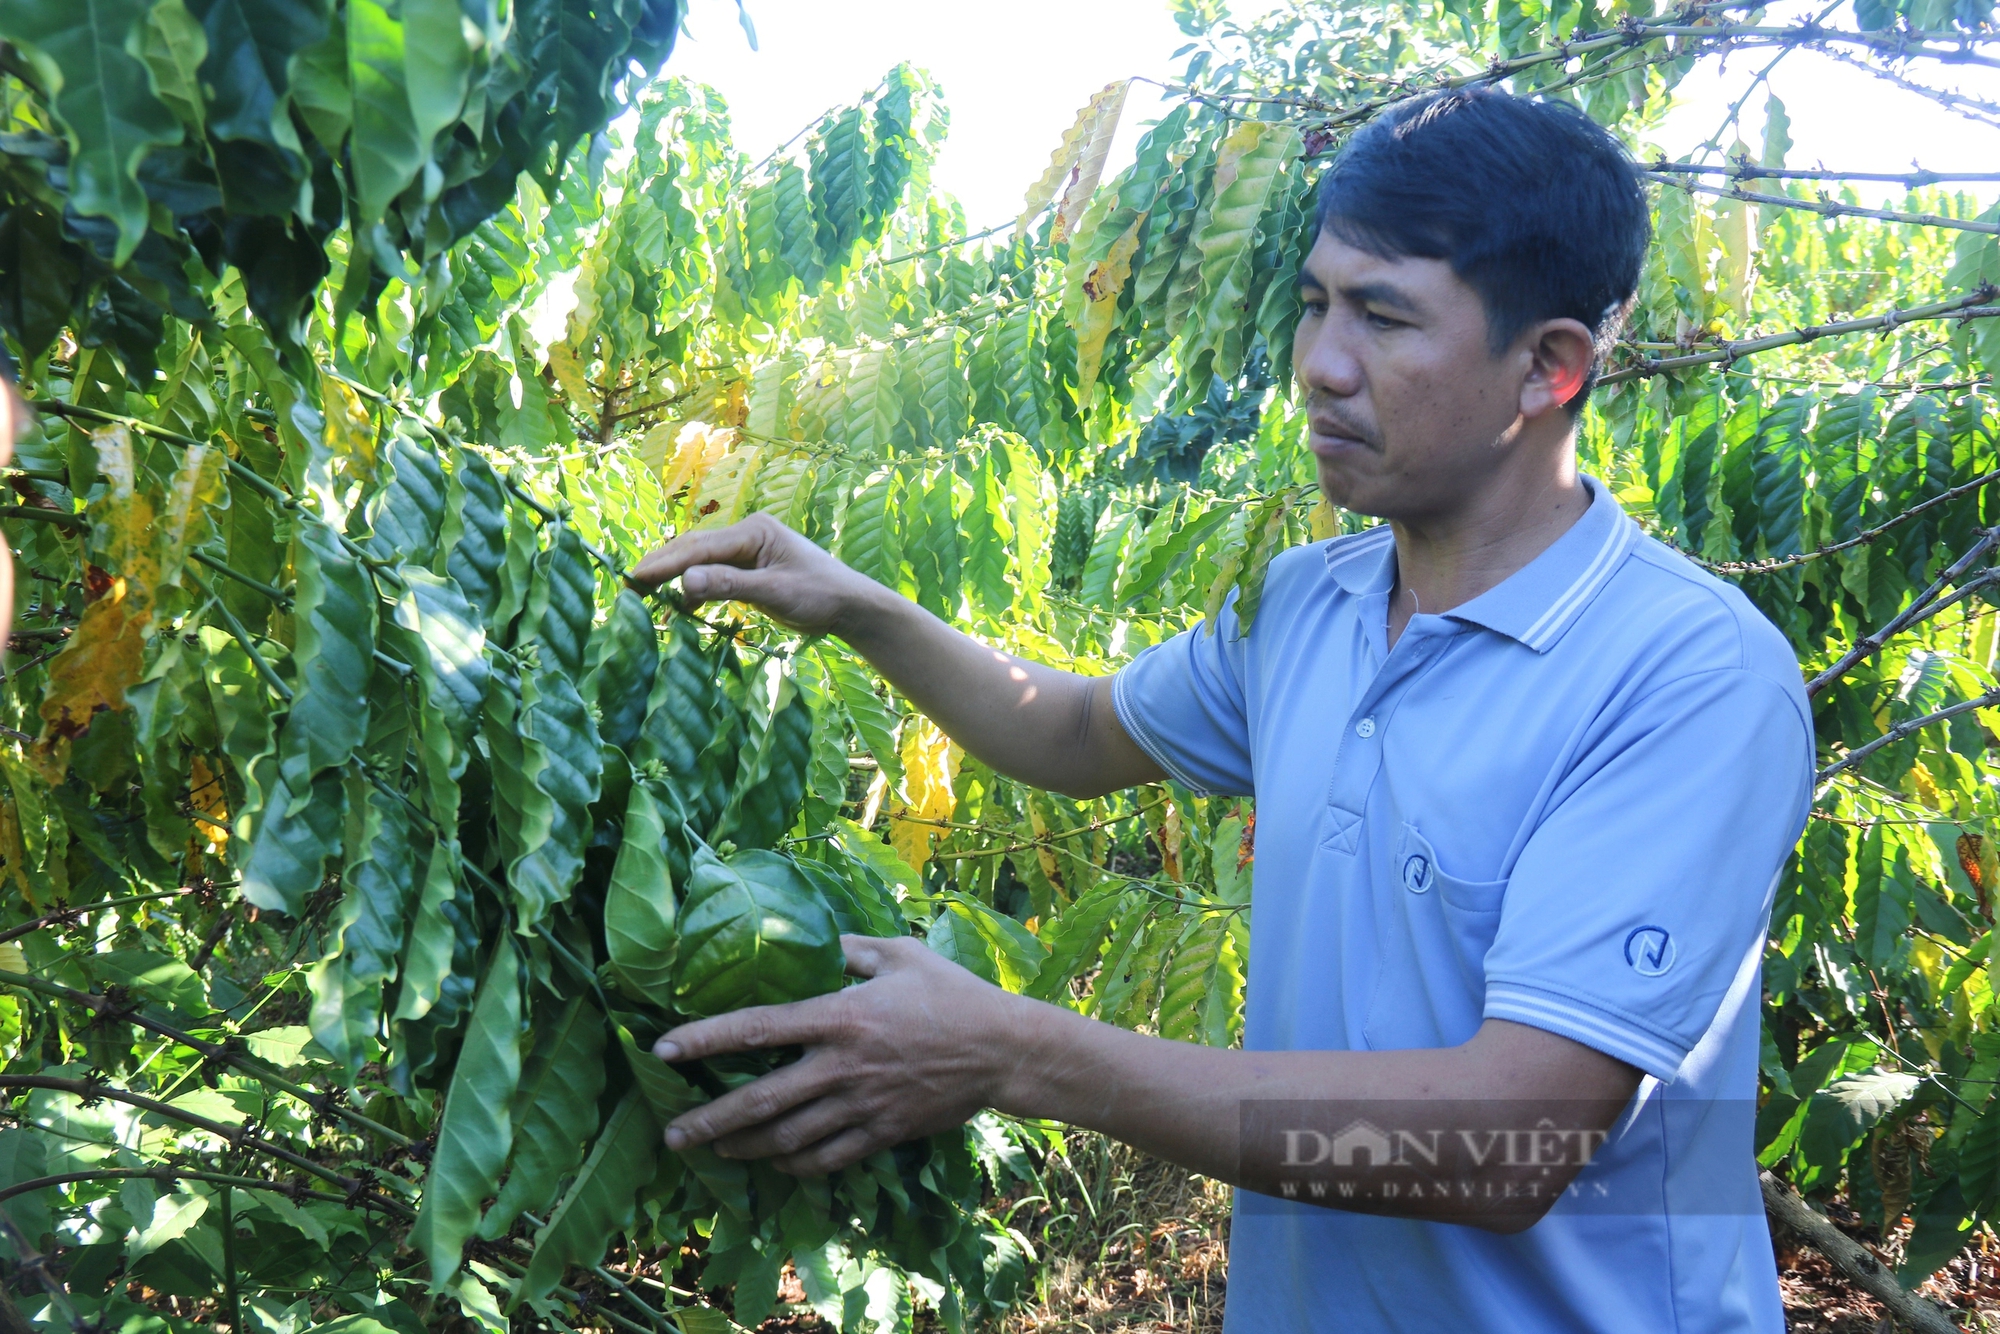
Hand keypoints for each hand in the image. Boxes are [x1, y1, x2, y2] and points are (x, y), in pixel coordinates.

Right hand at [628, 513, 880, 636]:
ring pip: (700, 562)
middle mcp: (746, 535)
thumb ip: (730, 586)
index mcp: (753, 531)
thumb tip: (685, 582)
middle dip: (661, 566)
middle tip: (628, 586)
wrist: (849, 605)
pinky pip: (713, 576)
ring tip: (644, 597)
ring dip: (674, 578)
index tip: (635, 578)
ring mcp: (746, 552)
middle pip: (694, 549)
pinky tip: (680, 608)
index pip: (700, 547)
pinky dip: (694, 589)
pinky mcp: (748, 569)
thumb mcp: (775, 591)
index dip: (665, 563)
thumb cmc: (820, 595)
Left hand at [651, 935, 1027, 1174]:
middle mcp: (842, 1066)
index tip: (663, 1050)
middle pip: (760, 1100)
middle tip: (672, 1134)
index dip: (703, 1039)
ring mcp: (860, 1106)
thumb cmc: (952, 994)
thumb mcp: (899, 953)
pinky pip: (825, 1158)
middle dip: (709, 1121)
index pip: (756, 1028)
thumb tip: (813, 946)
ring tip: (713, 1151)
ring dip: (742, 1147)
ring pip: (787, 1138)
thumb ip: (849, 950)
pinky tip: (774, 1161)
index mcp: (840, 1017)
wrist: (1003, 1050)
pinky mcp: (881, 1133)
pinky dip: (792, 1164)